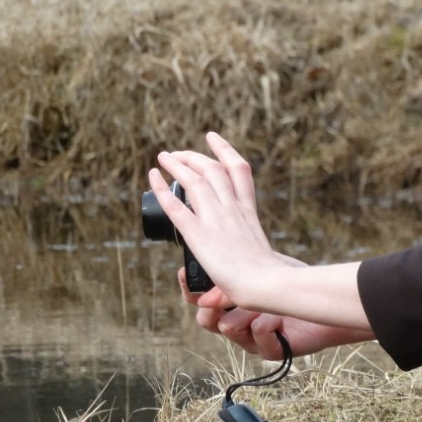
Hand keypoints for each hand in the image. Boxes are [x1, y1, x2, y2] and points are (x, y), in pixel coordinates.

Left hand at [151, 132, 372, 329]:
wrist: (265, 284)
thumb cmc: (268, 278)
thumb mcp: (262, 257)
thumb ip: (250, 255)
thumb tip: (245, 267)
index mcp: (249, 211)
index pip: (238, 170)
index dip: (224, 150)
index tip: (212, 138)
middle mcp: (232, 209)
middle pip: (213, 169)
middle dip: (195, 156)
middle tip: (179, 153)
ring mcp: (215, 219)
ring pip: (194, 180)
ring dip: (177, 164)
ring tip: (164, 157)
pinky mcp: (198, 233)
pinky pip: (175, 205)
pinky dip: (162, 187)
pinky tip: (153, 176)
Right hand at [178, 258, 373, 359]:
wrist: (327, 301)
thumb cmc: (296, 282)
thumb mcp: (264, 267)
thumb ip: (238, 271)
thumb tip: (207, 290)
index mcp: (232, 303)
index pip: (199, 300)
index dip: (189, 289)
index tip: (185, 273)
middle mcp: (238, 324)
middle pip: (205, 321)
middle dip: (212, 306)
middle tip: (225, 296)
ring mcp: (252, 340)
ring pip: (228, 328)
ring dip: (247, 310)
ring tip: (267, 304)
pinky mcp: (270, 351)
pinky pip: (257, 335)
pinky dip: (269, 322)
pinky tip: (281, 318)